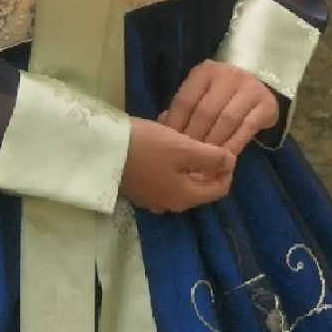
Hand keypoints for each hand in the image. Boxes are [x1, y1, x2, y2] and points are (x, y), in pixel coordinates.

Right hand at [121, 116, 235, 214]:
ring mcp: (152, 195)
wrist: (101, 150)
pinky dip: (170, 156)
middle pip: (200, 183)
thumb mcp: (184, 148)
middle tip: (202, 134)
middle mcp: (170, 202)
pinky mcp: (139, 185)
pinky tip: (164, 133)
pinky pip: (164, 171)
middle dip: (205, 158)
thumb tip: (231, 162)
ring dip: (187, 154)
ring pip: (181, 175)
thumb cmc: (147, 148)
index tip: (224, 146)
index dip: (227, 168)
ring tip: (183, 128)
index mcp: (185, 197)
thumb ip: (211, 157)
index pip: (219, 189)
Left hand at [157, 59, 280, 156]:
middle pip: (206, 111)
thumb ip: (185, 109)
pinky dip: (235, 144)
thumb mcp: (202, 94)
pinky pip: (247, 127)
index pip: (186, 100)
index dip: (177, 125)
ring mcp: (249, 88)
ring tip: (205, 161)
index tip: (172, 147)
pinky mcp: (266, 103)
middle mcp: (228, 75)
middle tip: (188, 159)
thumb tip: (161, 127)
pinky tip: (226, 158)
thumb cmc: (222, 95)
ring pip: (227, 120)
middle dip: (195, 138)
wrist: (259, 86)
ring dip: (215, 143)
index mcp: (205, 72)